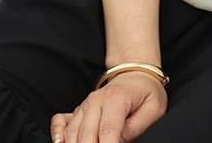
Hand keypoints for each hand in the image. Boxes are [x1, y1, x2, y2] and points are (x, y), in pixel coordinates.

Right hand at [50, 70, 167, 142]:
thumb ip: (137, 127)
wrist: (136, 75)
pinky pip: (59, 122)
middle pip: (86, 135)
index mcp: (116, 99)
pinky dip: (57, 134)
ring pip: (72, 133)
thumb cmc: (146, 93)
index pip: (108, 132)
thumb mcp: (154, 108)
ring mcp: (84, 106)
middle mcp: (96, 101)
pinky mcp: (78, 111)